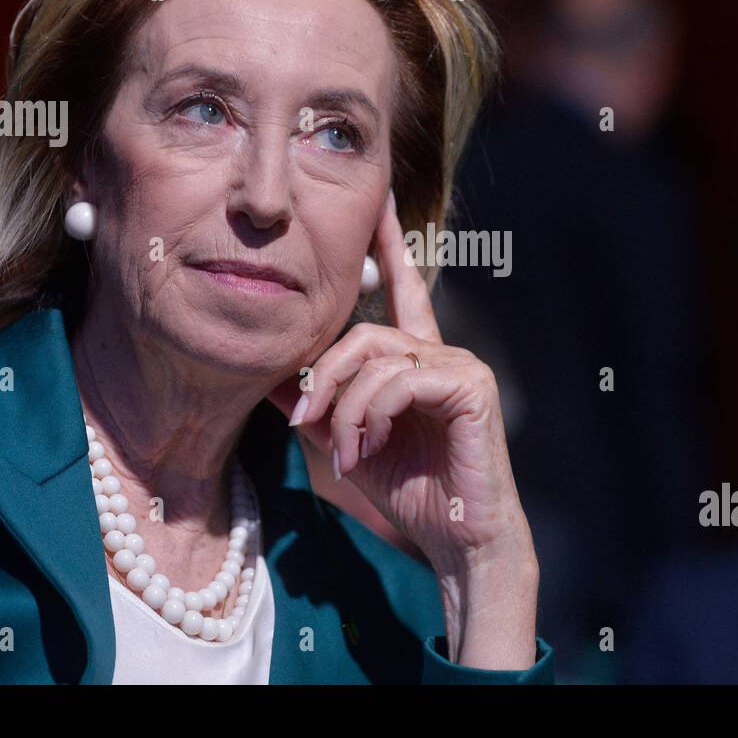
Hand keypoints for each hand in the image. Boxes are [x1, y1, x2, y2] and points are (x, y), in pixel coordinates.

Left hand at [267, 191, 538, 668]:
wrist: (457, 538)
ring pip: (378, 355)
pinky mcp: (471, 384)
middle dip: (323, 376)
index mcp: (416, 358)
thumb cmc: (410, 490)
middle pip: (364, 333)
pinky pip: (402, 378)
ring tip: (345, 453)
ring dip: (346, 408)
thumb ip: (317, 405)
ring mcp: (459, 364)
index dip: (387, 245)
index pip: (399, 289)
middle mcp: (440, 351)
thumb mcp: (347, 442)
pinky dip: (373, 414)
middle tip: (302, 423)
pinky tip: (371, 448)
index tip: (379, 199)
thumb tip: (266, 377)